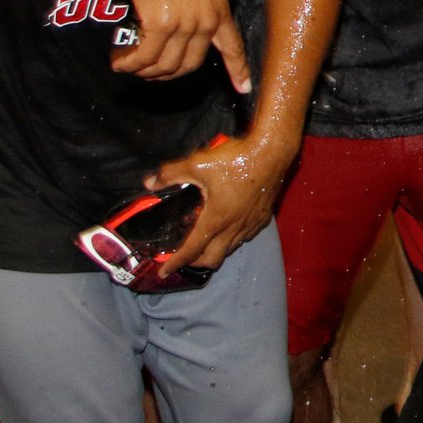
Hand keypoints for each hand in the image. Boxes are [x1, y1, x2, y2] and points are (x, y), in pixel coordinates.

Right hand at [113, 0, 249, 91]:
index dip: (239, 70)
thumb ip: (199, 2)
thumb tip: (186, 22)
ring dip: (144, 70)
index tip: (244, 89)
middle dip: (166, 74)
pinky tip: (119, 61)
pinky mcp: (161, 24)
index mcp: (220, 9)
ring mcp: (186, 24)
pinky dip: (130, 63)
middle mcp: (207, 20)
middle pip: (190, 65)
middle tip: (146, 71)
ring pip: (165, 65)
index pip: (234, 46)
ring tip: (126, 64)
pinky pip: (145, 57)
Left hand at [148, 133, 292, 272]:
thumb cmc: (236, 159)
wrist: (272, 151)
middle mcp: (234, 227)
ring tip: (206, 242)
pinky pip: (247, 236)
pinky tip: (231, 226)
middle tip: (185, 256)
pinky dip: (235, 238)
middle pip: (214, 258)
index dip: (175, 262)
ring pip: (232, 248)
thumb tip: (150, 182)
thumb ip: (170, 174)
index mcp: (216, 219)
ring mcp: (251, 223)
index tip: (164, 271)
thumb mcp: (196, 164)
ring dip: (216, 250)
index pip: (192, 250)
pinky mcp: (264, 215)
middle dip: (196, 262)